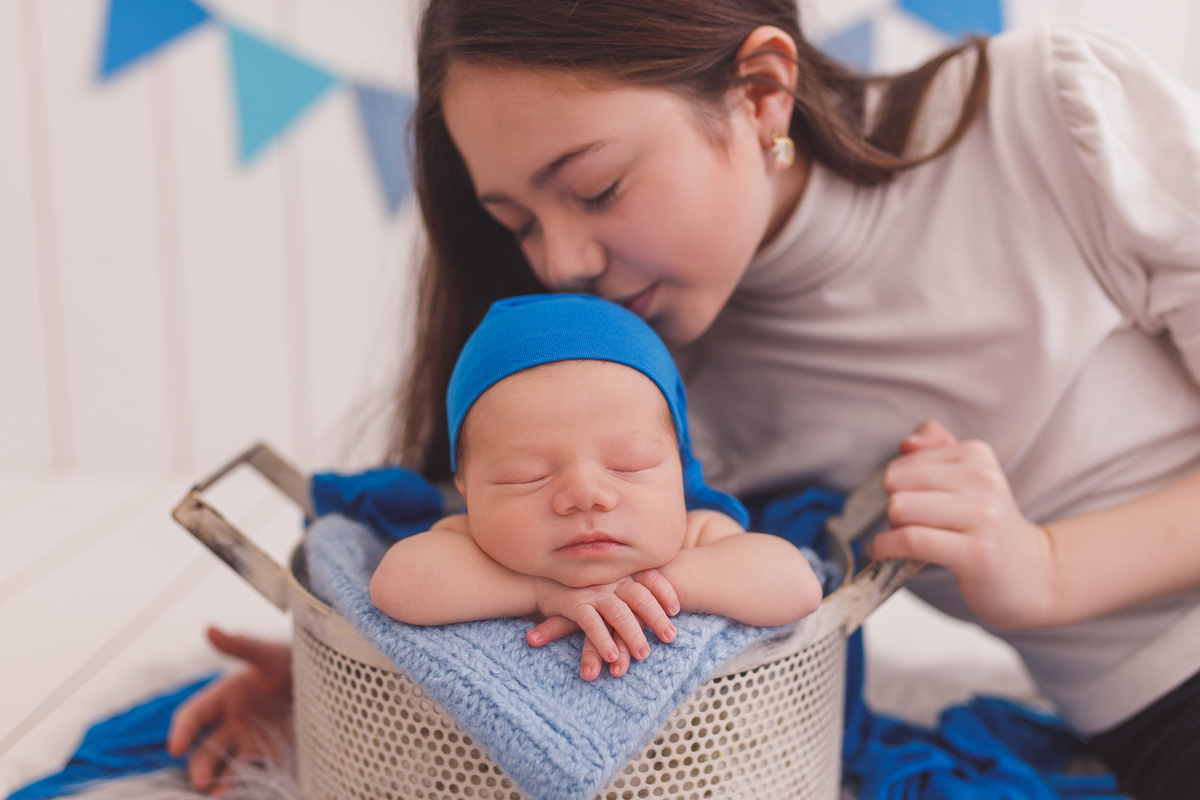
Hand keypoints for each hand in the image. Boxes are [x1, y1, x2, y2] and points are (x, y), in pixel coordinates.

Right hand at [167, 627, 292, 793]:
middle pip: (205, 750)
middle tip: (202, 781)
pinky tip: (245, 792)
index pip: (192, 716)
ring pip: (226, 767)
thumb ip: (240, 645)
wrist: (326, 677)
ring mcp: (249, 740)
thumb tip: (209, 628)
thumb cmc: (292, 660)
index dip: (181, 730)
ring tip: (219, 794)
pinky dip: (246, 785)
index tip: (175, 746)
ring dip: (219, 783)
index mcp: (223, 697)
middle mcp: (231, 722)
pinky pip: (254, 772)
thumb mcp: (268, 653)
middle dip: (200, 766)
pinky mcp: (271, 753)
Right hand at [527, 569, 678, 677]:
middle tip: (670, 638)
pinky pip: (592, 624)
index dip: (664, 591)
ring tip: (644, 655)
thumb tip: (652, 610)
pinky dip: (603, 640)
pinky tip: (612, 656)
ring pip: (619, 613)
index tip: (675, 609)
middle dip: (656, 618)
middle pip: (640, 596)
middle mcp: (609, 579)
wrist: (541, 582)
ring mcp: (593, 591)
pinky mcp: (575, 604)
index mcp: (620, 572)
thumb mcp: (606, 583)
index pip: (649, 577)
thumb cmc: (580, 586)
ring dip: (633, 635)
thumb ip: (626, 591)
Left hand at [868, 420, 1054, 627]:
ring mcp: (983, 516)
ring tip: (909, 539)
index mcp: (976, 454)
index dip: (898, 488)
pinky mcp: (976, 553)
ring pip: (899, 509)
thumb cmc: (985, 521)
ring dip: (891, 529)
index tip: (915, 504)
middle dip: (893, 507)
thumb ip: (935, 444)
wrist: (1029, 569)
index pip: (902, 463)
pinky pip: (909, 540)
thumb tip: (907, 444)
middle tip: (912, 524)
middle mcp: (983, 480)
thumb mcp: (968, 473)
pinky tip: (884, 553)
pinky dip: (885, 547)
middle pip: (896, 483)